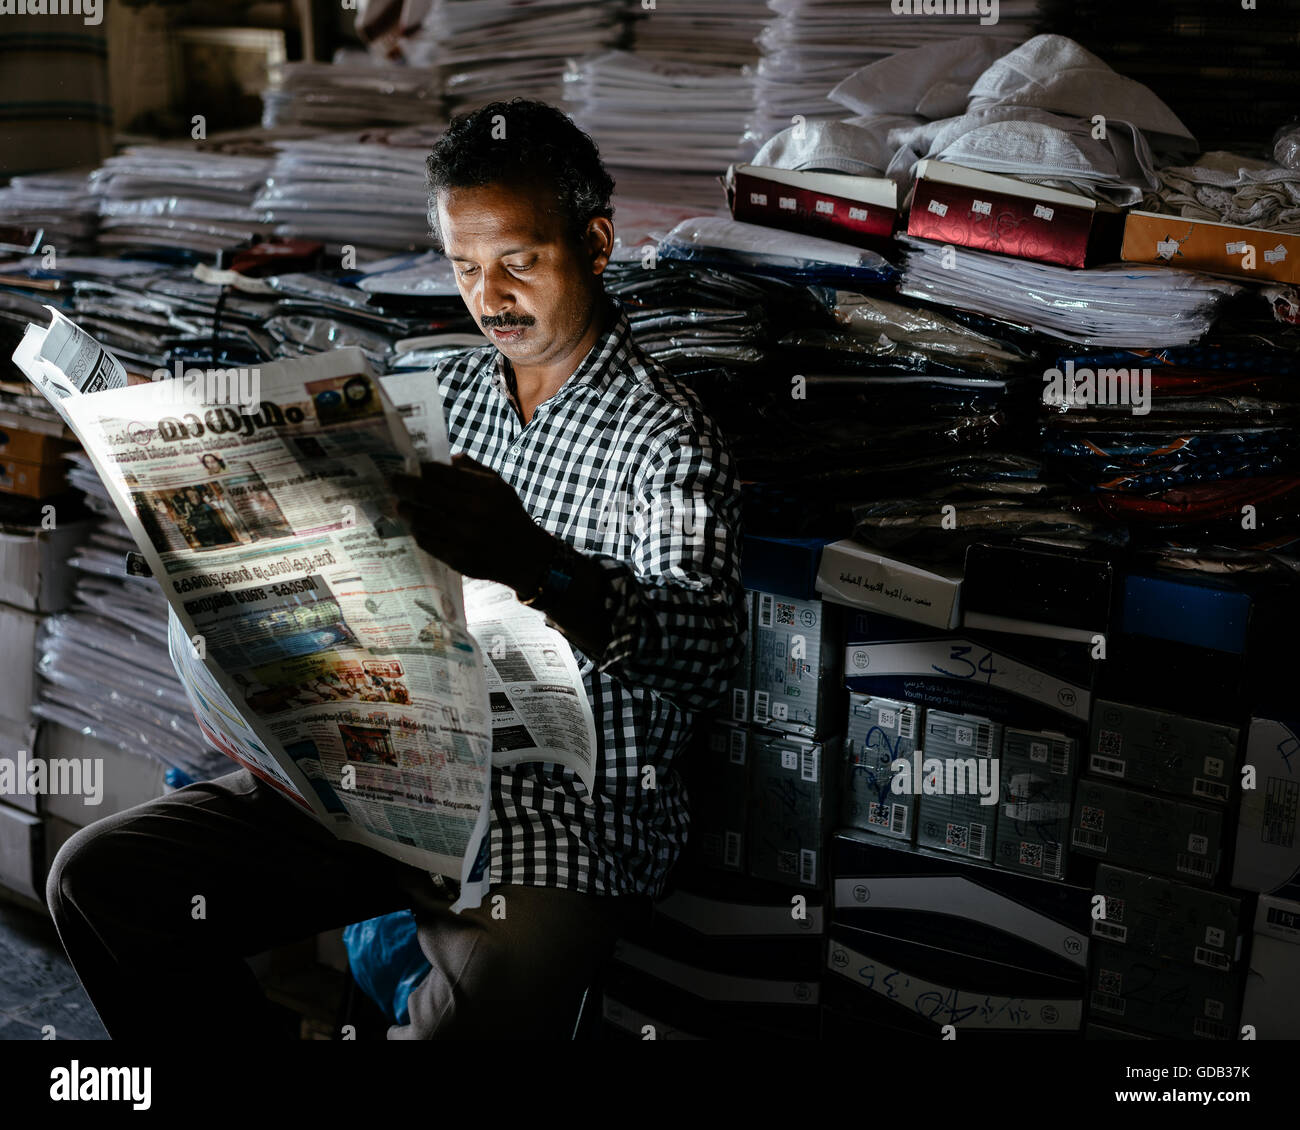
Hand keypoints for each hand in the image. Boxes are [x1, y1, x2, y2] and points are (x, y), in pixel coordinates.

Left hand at [392, 453, 553, 593]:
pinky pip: (426, 541)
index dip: (421, 467)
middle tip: (391, 481)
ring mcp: (463, 537)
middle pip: (425, 492)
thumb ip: (472, 469)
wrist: (526, 557)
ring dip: (405, 509)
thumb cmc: (509, 516)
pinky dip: (417, 531)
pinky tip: (416, 526)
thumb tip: (444, 459)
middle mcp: (473, 513)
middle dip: (402, 484)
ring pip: (420, 518)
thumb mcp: (500, 486)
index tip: (409, 465)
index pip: (441, 472)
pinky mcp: (456, 558)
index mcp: (485, 491)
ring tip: (400, 505)